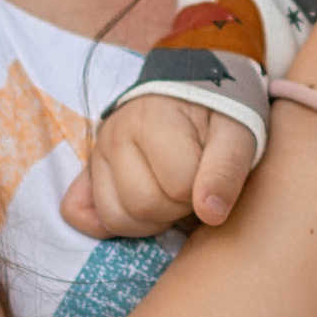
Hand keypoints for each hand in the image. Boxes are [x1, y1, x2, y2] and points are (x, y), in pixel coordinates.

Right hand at [60, 97, 257, 240]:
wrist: (191, 92)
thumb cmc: (217, 115)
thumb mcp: (238, 133)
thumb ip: (227, 171)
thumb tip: (211, 214)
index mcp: (154, 119)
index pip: (179, 186)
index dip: (202, 192)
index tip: (210, 177)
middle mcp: (115, 134)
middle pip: (143, 205)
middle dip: (177, 209)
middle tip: (192, 190)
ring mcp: (97, 154)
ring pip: (115, 217)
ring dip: (150, 221)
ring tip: (170, 198)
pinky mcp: (88, 172)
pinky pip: (78, 213)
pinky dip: (105, 224)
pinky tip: (137, 213)